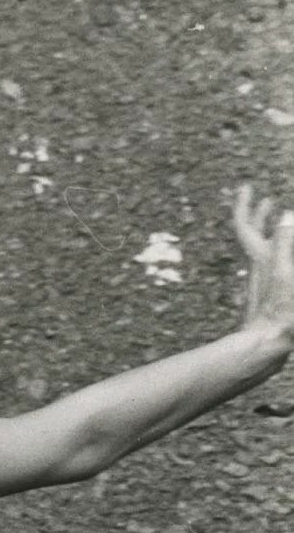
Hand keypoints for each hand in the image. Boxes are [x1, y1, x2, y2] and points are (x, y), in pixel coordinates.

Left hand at [234, 184, 293, 345]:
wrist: (268, 346)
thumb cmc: (277, 312)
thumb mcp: (285, 274)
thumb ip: (285, 244)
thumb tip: (286, 214)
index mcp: (261, 257)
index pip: (245, 225)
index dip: (244, 205)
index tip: (247, 187)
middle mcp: (258, 267)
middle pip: (254, 236)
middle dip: (260, 216)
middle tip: (267, 201)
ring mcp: (263, 281)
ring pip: (264, 250)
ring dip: (272, 232)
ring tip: (281, 221)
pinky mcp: (270, 295)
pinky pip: (275, 265)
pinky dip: (282, 253)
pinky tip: (287, 256)